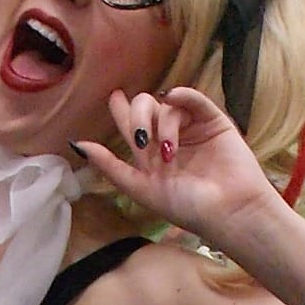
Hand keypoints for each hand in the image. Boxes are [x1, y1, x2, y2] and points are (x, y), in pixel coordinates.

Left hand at [74, 88, 281, 253]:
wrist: (228, 210)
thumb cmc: (187, 207)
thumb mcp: (141, 188)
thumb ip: (110, 167)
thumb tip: (76, 144)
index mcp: (151, 156)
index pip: (132, 125)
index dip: (121, 110)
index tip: (115, 98)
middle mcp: (170, 138)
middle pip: (146, 108)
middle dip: (138, 118)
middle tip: (142, 141)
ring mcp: (192, 128)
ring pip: (166, 105)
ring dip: (161, 123)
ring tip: (169, 152)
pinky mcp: (213, 121)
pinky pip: (194, 99)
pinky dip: (182, 95)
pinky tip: (173, 98)